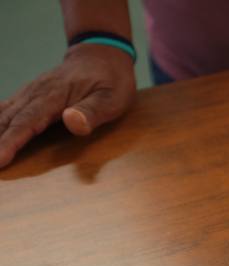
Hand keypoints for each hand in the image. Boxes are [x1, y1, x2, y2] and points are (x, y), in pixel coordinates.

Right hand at [0, 44, 135, 168]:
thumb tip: (70, 120)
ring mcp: (30, 93)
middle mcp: (36, 93)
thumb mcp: (112, 98)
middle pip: (9, 120)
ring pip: (3, 114)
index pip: (27, 122)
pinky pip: (6, 108)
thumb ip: (91, 112)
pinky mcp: (30, 95)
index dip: (12, 141)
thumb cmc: (110, 80)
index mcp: (54, 96)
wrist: (101, 55)